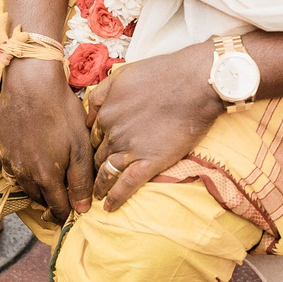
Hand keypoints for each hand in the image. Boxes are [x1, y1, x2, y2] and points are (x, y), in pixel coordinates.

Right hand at [0, 59, 93, 219]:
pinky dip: (21, 170)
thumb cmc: (61, 112)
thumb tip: (83, 209)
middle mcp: (23, 174)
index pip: (57, 208)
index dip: (66, 213)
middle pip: (38, 199)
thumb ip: (81, 180)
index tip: (71, 215)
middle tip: (62, 197)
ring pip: (23, 185)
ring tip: (47, 179)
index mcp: (45, 176)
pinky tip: (30, 158)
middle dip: (51, 201)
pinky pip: (10, 168)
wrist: (31, 84)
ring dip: (35, 186)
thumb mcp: (80, 146)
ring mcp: (7, 160)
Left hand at [80, 45, 221, 211]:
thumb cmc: (163, 74)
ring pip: (106, 173)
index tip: (92, 157)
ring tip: (95, 198)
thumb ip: (102, 92)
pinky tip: (110, 207)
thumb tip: (88, 109)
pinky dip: (116, 198)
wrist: (194, 83)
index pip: (92, 137)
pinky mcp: (149, 162)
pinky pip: (127, 185)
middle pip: (96, 156)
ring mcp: (130, 149)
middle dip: (92, 169)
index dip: (92, 148)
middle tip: (89, 181)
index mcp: (106, 113)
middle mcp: (113, 133)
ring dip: (99, 187)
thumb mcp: (122, 74)